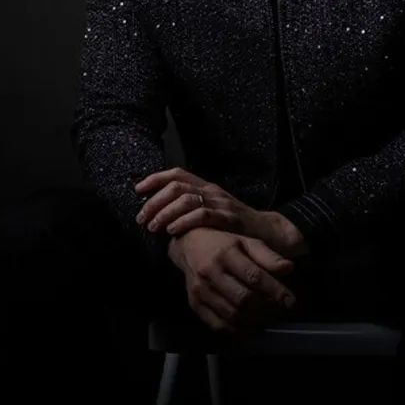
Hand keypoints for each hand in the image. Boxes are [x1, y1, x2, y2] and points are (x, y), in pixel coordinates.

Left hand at [135, 167, 307, 256]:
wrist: (266, 231)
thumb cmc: (234, 225)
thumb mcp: (212, 210)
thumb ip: (190, 209)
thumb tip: (159, 214)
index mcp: (206, 186)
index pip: (177, 173)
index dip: (155, 179)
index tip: (138, 189)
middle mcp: (212, 191)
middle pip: (177, 186)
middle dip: (154, 201)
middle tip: (141, 218)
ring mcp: (221, 203)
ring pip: (186, 199)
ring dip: (164, 213)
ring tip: (153, 227)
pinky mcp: (229, 217)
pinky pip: (202, 215)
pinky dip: (184, 221)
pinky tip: (172, 230)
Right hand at [167, 226, 296, 334]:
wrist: (190, 246)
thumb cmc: (225, 243)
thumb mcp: (247, 242)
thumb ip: (267, 256)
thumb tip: (289, 268)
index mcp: (226, 253)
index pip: (254, 276)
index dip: (275, 290)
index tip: (290, 301)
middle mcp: (211, 273)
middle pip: (242, 298)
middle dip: (265, 308)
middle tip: (279, 311)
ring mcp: (200, 291)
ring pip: (231, 314)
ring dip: (253, 321)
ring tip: (268, 320)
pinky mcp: (195, 304)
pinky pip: (217, 325)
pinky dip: (236, 331)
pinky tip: (249, 328)